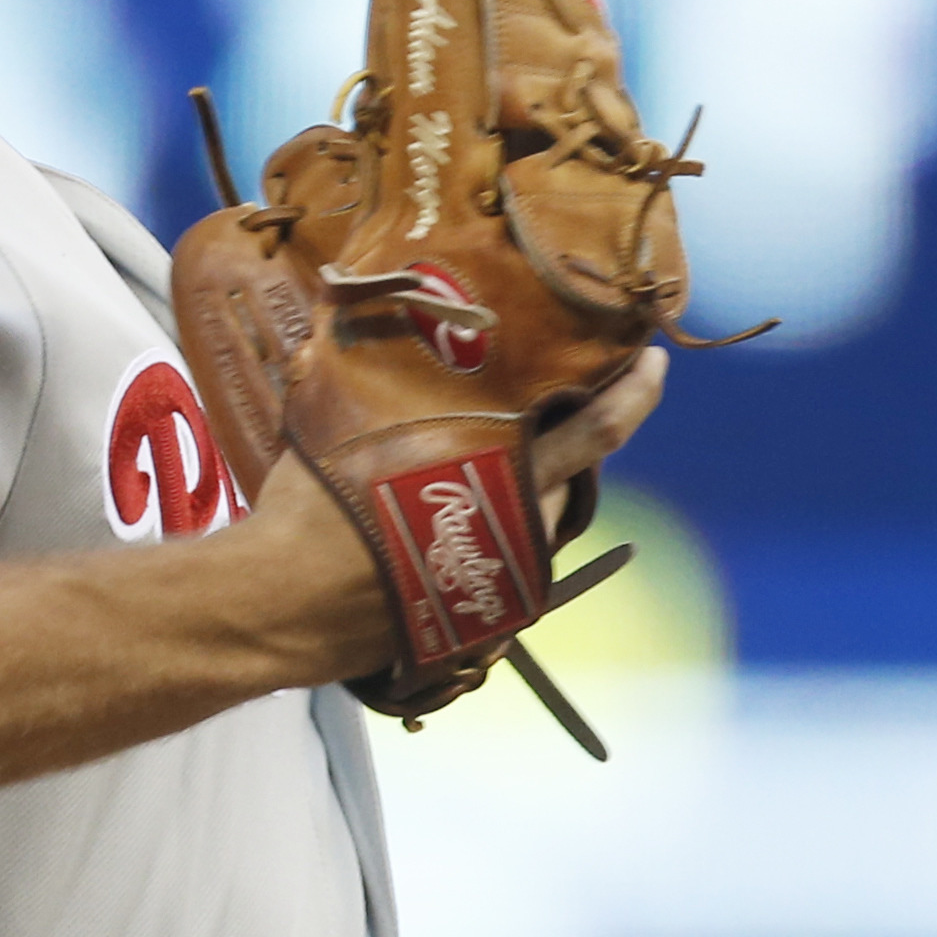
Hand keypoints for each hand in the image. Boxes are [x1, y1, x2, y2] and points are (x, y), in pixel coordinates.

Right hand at [237, 345, 667, 685]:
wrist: (281, 607)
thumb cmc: (310, 514)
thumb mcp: (338, 431)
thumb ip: (370, 388)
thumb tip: (345, 316)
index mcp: (495, 476)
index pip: (593, 434)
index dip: (633, 397)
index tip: (655, 365)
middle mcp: (516, 530)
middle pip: (569, 481)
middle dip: (560, 447)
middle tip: (534, 412)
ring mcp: (503, 580)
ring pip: (537, 524)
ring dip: (520, 493)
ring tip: (473, 469)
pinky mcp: (481, 620)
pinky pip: (503, 563)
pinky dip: (486, 536)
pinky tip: (439, 524)